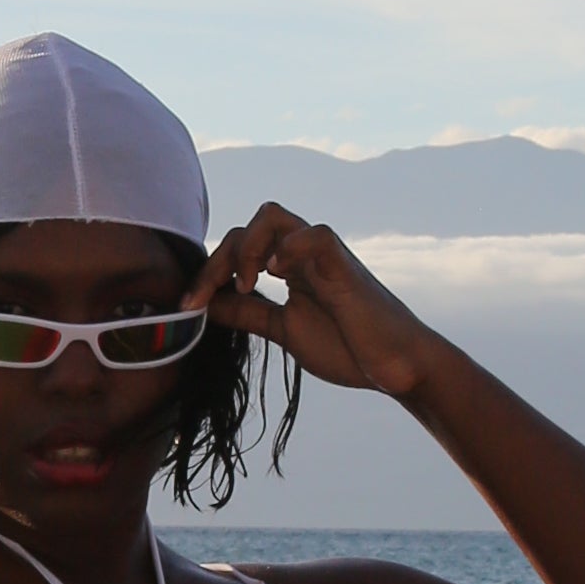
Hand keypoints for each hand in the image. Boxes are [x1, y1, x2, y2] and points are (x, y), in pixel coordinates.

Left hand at [197, 202, 440, 406]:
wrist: (395, 367)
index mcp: (287, 266)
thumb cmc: (348, 347)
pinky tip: (275, 275)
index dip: (207, 272)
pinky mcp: (344, 265)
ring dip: (245, 248)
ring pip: (272, 216)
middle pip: (246, 227)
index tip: (189, 305)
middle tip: (200, 298)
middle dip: (215, 262)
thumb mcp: (283, 330)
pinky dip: (289, 247)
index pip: (236, 247)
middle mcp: (301, 253)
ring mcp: (322, 255)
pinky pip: (314, 235)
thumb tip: (205, 305)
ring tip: (246, 286)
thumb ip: (249, 314)